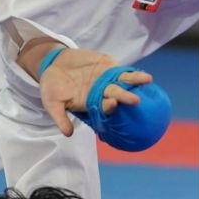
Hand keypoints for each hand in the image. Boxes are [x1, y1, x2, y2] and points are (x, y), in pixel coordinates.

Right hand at [26, 42, 153, 137]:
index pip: (103, 107)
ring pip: (124, 81)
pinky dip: (131, 70)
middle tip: (136, 100)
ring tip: (147, 80)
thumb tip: (68, 134)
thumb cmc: (52, 87)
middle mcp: (101, 92)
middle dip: (126, 97)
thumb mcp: (51, 103)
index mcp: (90, 103)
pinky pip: (121, 69)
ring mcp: (106, 78)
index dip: (108, 107)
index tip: (112, 105)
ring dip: (135, 81)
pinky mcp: (108, 65)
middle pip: (117, 95)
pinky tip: (141, 72)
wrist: (54, 63)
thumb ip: (60, 118)